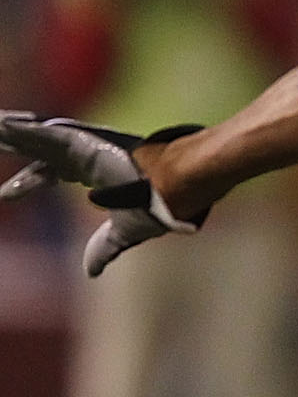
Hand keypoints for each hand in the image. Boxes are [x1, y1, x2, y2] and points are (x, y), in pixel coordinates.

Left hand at [0, 113, 205, 275]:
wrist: (180, 186)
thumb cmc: (161, 205)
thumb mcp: (125, 232)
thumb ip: (105, 247)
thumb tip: (92, 272)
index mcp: (95, 170)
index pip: (52, 173)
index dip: (28, 183)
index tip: (3, 196)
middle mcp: (86, 153)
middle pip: (39, 151)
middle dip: (12, 145)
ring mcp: (83, 144)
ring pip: (35, 138)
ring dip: (7, 131)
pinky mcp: (82, 139)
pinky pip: (43, 133)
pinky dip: (19, 128)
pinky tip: (0, 123)